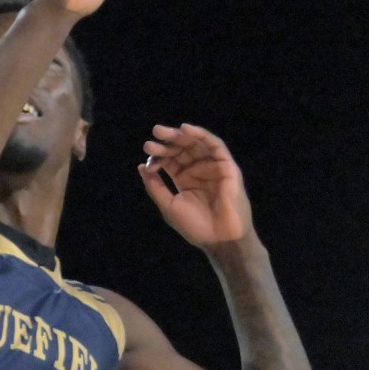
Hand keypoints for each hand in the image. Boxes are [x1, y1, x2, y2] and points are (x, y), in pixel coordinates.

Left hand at [138, 124, 254, 248]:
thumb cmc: (195, 227)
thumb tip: (141, 166)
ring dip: (180, 135)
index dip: (158, 156)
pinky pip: (215, 146)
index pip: (169, 160)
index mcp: (185, 179)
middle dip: (166, 141)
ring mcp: (213, 167)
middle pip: (181, 149)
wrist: (220, 240)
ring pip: (196, 144)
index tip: (148, 158)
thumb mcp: (169, 206)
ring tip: (162, 131)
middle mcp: (198, 170)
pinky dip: (201, 135)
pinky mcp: (227, 167)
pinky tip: (185, 129)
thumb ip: (155, 186)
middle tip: (153, 133)